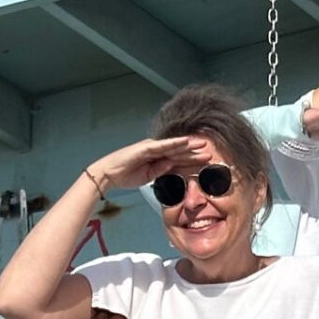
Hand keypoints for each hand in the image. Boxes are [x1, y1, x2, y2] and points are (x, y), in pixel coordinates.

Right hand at [87, 134, 214, 192]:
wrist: (108, 174)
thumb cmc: (125, 175)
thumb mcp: (147, 177)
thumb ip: (160, 172)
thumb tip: (173, 167)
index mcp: (156, 157)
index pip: (177, 158)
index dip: (191, 159)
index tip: (204, 162)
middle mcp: (155, 149)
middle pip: (179, 150)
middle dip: (194, 152)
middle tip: (210, 152)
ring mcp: (151, 147)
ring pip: (174, 146)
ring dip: (189, 145)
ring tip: (203, 145)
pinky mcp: (145, 147)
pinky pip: (163, 145)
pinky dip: (175, 143)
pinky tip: (186, 142)